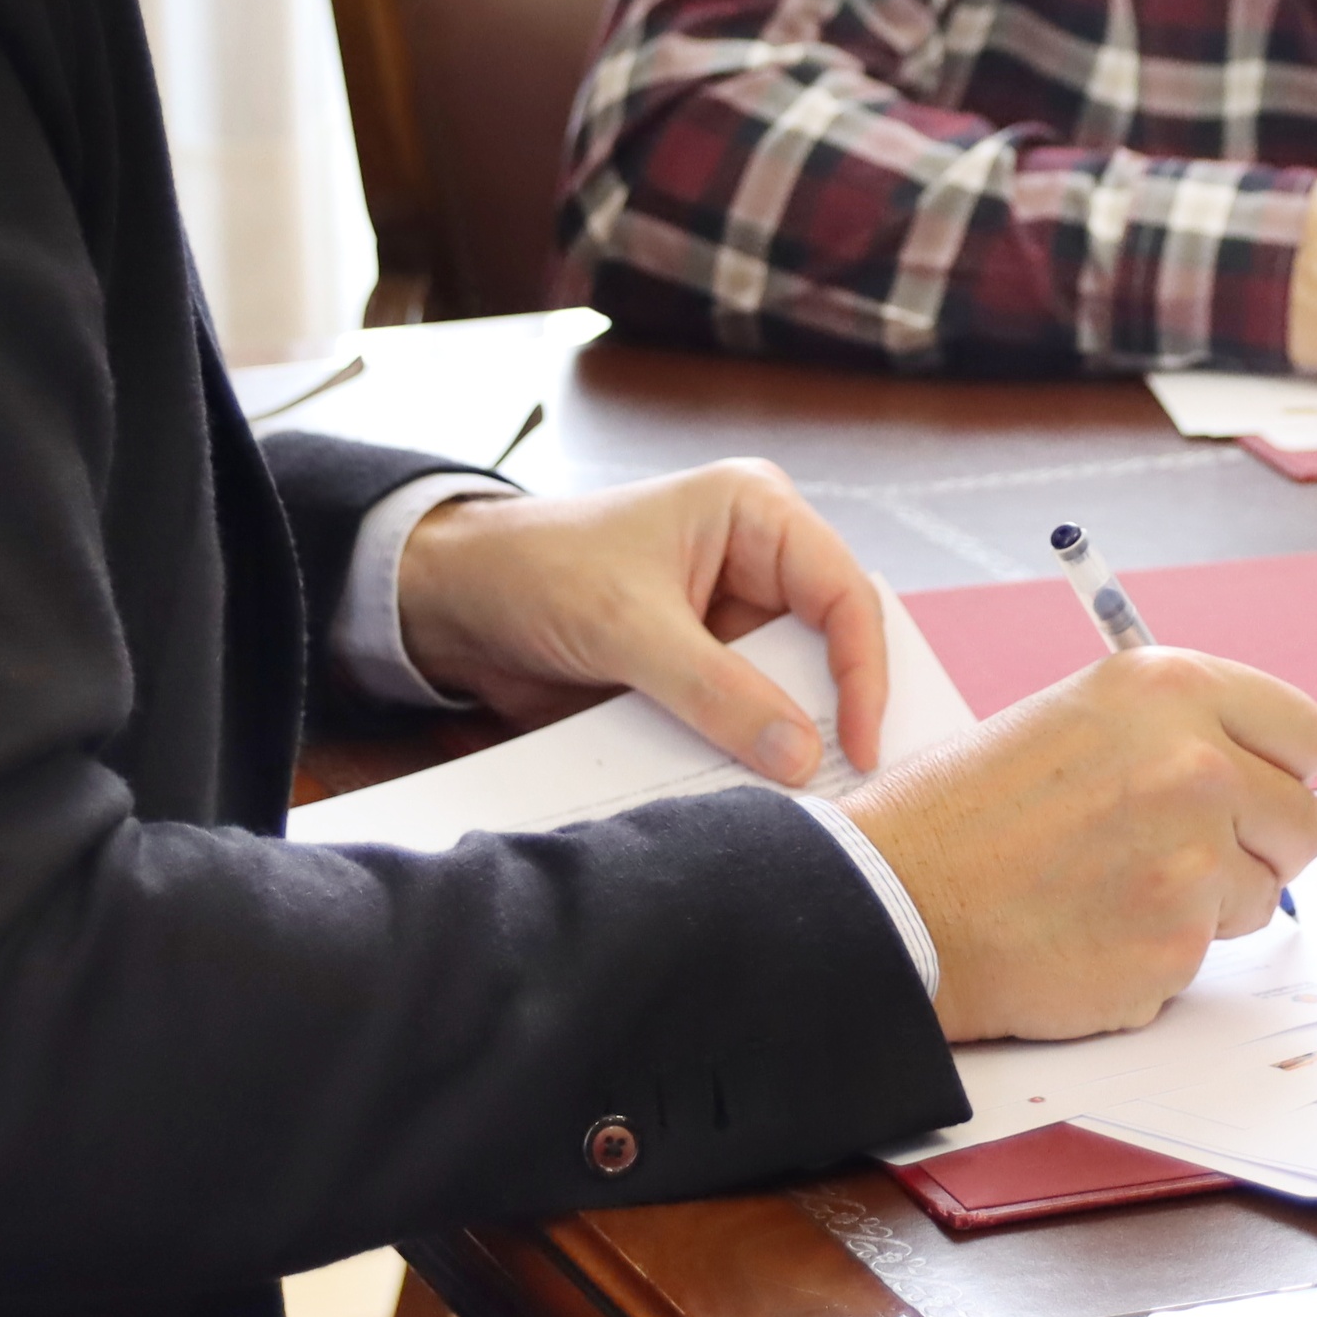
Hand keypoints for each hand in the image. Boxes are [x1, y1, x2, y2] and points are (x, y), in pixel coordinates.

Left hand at [395, 461, 888, 786]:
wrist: (453, 603)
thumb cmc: (537, 571)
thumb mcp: (629, 628)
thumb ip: (718, 691)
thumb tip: (801, 757)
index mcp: (757, 513)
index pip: (844, 594)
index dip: (863, 673)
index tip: (863, 748)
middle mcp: (757, 560)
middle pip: (831, 644)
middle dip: (837, 712)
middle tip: (854, 786)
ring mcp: (730, 617)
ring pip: (792, 689)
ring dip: (792, 741)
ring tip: (811, 803)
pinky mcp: (701, 665)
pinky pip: (744, 715)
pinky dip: (747, 753)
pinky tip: (754, 795)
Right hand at [845, 646, 1316, 1041]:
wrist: (894, 901)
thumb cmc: (965, 813)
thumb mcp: (1075, 719)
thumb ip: (1172, 734)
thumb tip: (1252, 773)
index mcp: (1169, 689)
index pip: (1307, 735)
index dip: (1276, 770)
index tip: (1249, 791)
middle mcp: (1196, 763)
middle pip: (1303, 822)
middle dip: (1257, 846)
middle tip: (1181, 857)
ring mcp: (1193, 858)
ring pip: (1262, 894)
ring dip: (1208, 903)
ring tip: (1114, 890)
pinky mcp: (1176, 943)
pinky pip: (1205, 954)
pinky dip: (1158, 954)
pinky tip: (1090, 932)